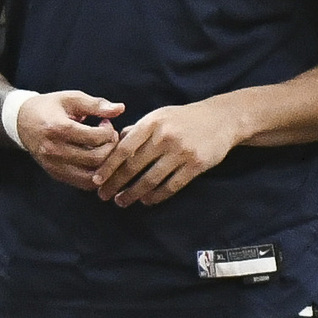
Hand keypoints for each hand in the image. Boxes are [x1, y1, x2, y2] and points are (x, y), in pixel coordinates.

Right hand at [10, 87, 122, 189]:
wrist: (21, 122)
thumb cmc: (49, 107)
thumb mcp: (71, 99)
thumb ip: (96, 104)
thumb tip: (120, 109)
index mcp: (57, 128)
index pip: (96, 138)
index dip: (109, 130)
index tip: (106, 122)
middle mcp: (54, 151)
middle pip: (97, 158)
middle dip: (111, 147)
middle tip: (109, 136)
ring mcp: (54, 166)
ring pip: (92, 176)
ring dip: (106, 164)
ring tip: (104, 149)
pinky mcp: (56, 174)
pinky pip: (83, 183)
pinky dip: (96, 175)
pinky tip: (96, 160)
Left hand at [93, 97, 248, 207]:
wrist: (221, 118)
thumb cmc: (183, 118)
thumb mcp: (158, 116)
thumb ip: (136, 130)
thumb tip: (112, 143)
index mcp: (151, 123)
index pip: (124, 148)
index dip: (108, 167)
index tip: (97, 180)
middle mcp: (165, 137)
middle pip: (134, 166)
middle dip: (116, 184)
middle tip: (104, 196)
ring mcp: (181, 151)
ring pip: (151, 180)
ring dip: (133, 194)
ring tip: (122, 201)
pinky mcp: (196, 165)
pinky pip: (172, 186)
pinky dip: (156, 196)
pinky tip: (146, 201)